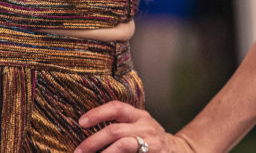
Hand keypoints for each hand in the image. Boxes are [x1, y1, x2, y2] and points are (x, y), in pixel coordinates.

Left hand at [74, 101, 194, 152]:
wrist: (177, 150)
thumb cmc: (148, 136)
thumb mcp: (137, 123)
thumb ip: (119, 123)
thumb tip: (86, 127)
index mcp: (138, 114)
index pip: (116, 108)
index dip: (97, 113)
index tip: (81, 122)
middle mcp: (146, 126)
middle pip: (115, 131)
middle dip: (93, 142)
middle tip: (79, 151)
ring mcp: (152, 142)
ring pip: (123, 146)